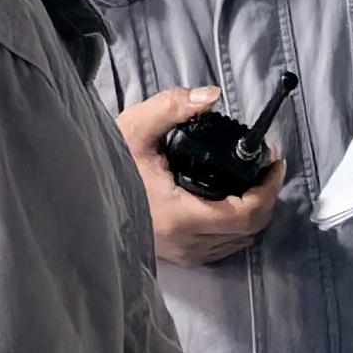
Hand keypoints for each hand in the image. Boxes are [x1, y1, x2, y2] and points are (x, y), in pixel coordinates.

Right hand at [116, 83, 284, 263]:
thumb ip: (173, 107)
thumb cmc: (107, 162)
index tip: (274, 162)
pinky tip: (234, 201)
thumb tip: (211, 96)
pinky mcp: (177, 257)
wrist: (78, 192)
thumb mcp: (136, 128)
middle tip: (267, 165)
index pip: (245, 214)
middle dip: (267, 196)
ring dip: (254, 212)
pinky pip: (221, 248)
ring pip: (238, 242)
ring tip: (254, 179)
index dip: (268, 189)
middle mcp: (184, 242)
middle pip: (249, 230)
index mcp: (179, 216)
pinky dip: (236, 227)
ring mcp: (181, 253)